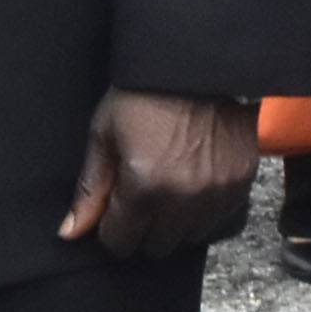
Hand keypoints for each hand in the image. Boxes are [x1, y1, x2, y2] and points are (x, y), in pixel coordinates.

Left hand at [57, 88, 257, 258]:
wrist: (196, 65)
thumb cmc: (144, 94)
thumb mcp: (104, 134)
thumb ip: (90, 189)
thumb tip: (69, 232)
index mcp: (144, 186)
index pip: (121, 242)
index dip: (111, 227)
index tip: (113, 209)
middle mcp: (183, 198)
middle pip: (156, 246)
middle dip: (142, 227)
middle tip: (140, 194)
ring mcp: (216, 194)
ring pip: (189, 237)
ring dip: (175, 222)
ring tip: (168, 185)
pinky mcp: (241, 184)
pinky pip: (217, 219)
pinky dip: (203, 209)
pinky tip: (193, 179)